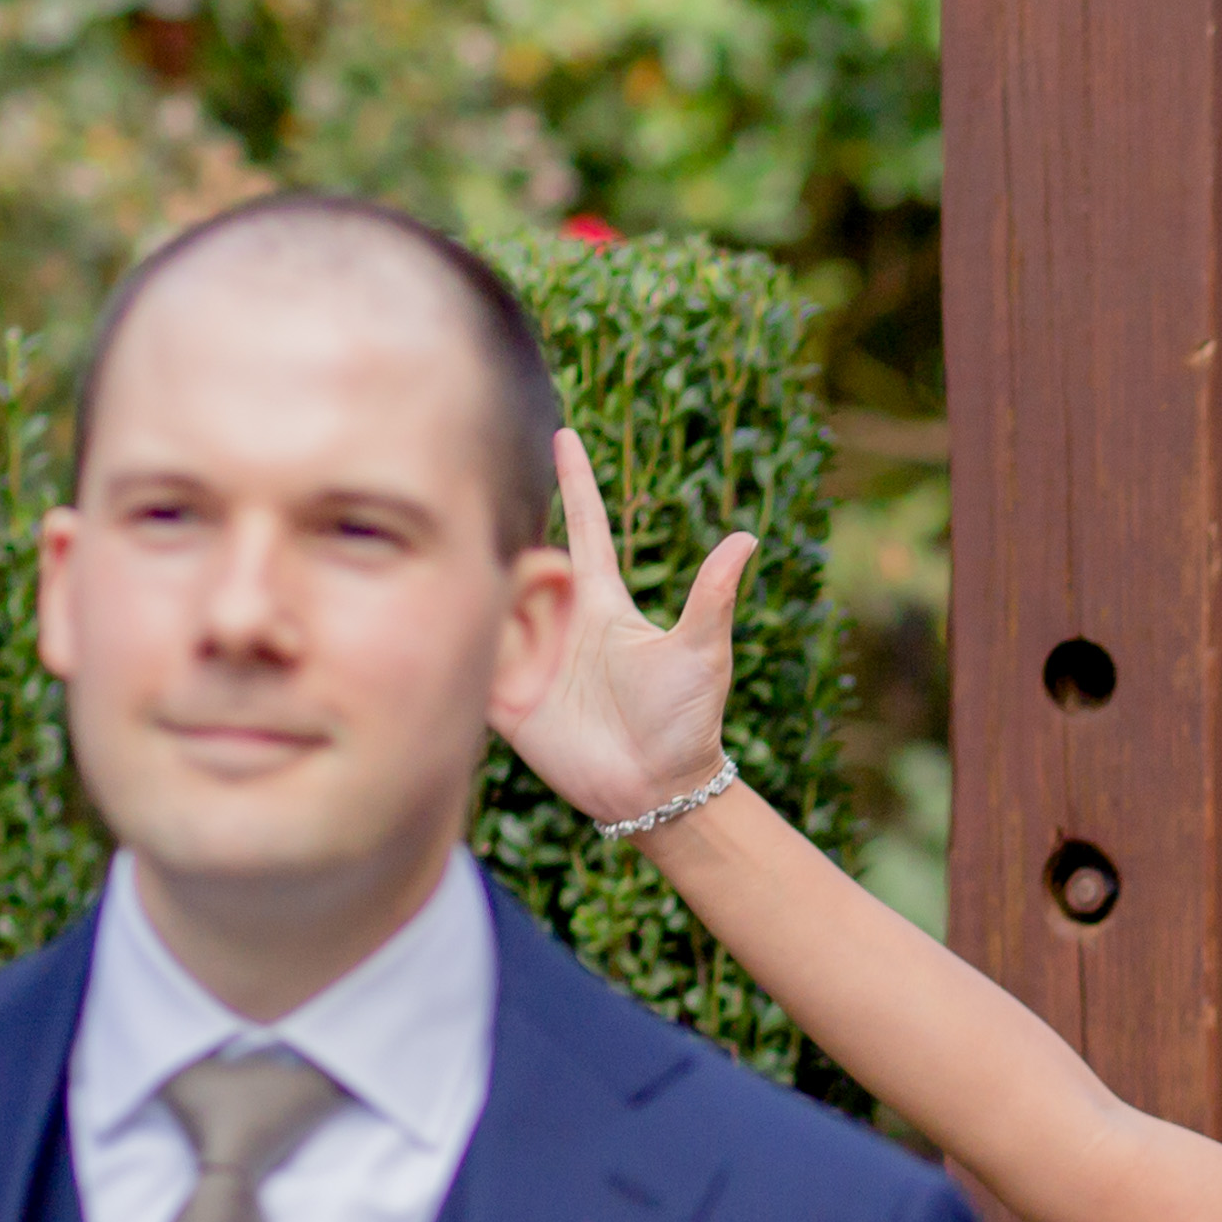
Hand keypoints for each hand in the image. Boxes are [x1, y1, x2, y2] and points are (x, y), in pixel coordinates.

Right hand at [497, 426, 754, 827]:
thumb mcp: (702, 651)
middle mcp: (563, 622)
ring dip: (509, 606)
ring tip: (543, 649)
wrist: (657, 789)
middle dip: (530, 558)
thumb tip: (747, 536)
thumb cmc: (688, 720)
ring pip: (497, 600)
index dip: (576, 483)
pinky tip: (475, 641)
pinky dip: (473, 643)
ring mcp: (532, 657)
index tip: (563, 432)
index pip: (584, 529)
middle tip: (554, 590)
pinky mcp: (506, 698)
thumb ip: (712, 594)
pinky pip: (474, 655)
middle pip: (529, 560)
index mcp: (604, 604)